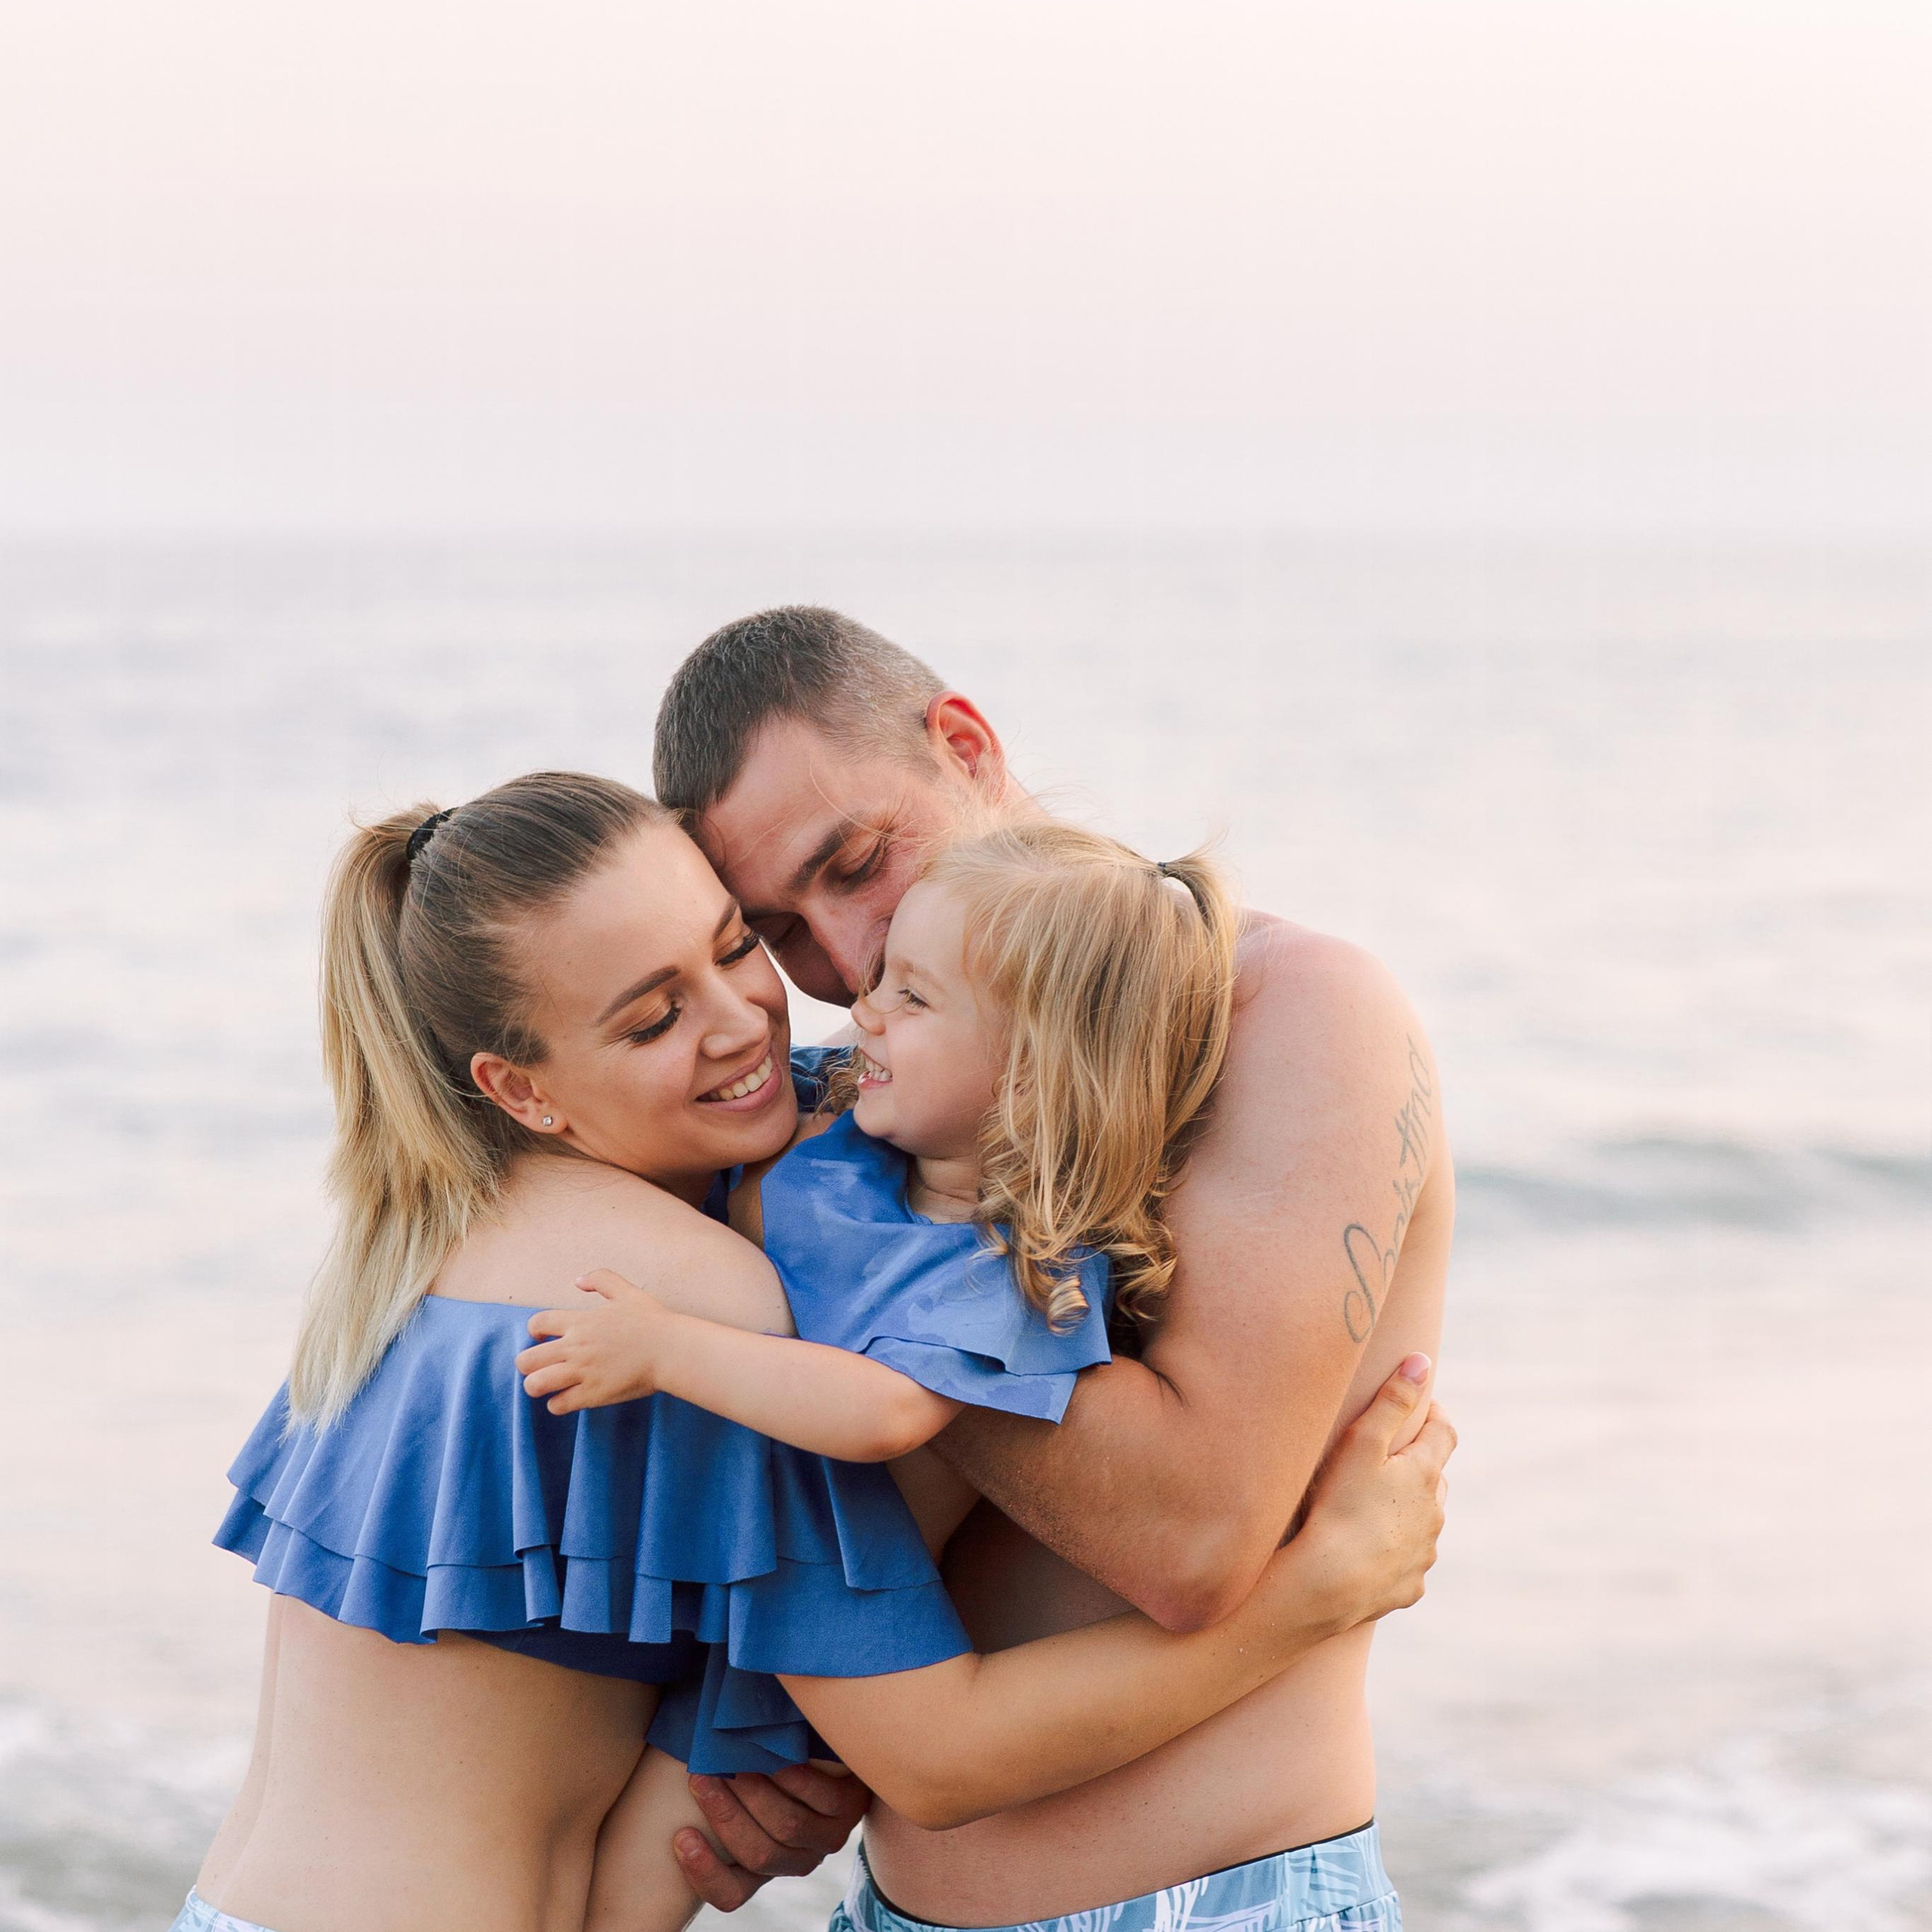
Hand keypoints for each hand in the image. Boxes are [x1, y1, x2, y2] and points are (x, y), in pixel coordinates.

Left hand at [514, 1268, 673, 1414]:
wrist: (672, 1350)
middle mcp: (576, 1347)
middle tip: (541, 1366)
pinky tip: (569, 1398)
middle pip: (526, 1359)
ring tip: (548, 1386)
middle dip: (527, 1364)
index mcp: (581, 1322)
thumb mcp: (628, 1292)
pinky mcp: (593, 1395)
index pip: (537, 1323)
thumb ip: (602, 1279)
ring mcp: (583, 1373)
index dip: (534, 1330)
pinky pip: (558, 1405)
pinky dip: (558, 1403)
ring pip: (535, 1385)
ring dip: (536, 1386)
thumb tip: (578, 1280)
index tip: (541, 1337)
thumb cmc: (653, 1321)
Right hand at [672, 1763, 872, 1910]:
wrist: (839, 1759)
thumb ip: (721, 1794)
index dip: (704, 1874)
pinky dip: (794, 1778)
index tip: (680, 1837)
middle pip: (757, 1853)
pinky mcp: (850, 1809)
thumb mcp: (747, 1795)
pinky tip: (776, 1758)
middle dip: (724, 1815)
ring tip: (734, 1764)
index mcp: (766, 1869)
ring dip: (755, 1795)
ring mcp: (826, 1838)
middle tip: (700, 1777)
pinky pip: (820, 1799)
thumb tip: (675, 1771)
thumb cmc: (775, 1773)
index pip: (731, 1894)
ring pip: (786, 1827)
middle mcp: (796, 1861)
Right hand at [1280, 1354, 1454, 1632]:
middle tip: (1390, 1457)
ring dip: (1407, 1510)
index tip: (1422, 1404)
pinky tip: (1368, 1552)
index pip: (1444, 1433)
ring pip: (1423, 1522)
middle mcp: (1434, 1515)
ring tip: (1372, 1506)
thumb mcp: (1361, 1443)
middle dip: (1419, 1464)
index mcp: (1425, 1475)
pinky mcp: (1409, 1587)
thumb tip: (1422, 1361)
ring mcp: (1424, 1554)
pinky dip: (1394, 1551)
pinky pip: (1407, 1562)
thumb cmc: (1339, 1506)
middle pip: (1434, 1479)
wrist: (1328, 1583)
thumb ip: (1393, 1400)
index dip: (1434, 1414)